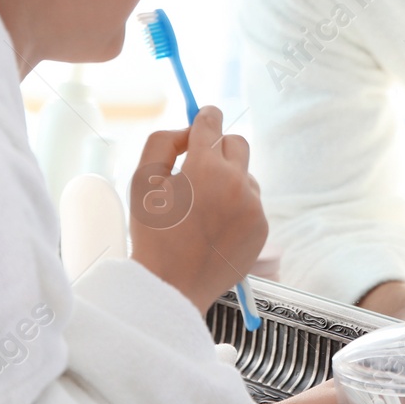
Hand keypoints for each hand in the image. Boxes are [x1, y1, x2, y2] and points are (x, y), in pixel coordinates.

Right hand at [128, 106, 267, 313]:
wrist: (172, 286)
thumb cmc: (153, 234)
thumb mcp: (142, 181)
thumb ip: (163, 142)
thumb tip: (187, 131)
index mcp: (206, 167)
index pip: (211, 123)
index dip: (204, 117)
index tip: (203, 117)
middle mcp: (237, 183)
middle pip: (237, 143)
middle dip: (218, 147)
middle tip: (198, 165)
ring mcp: (253, 207)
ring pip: (245, 175)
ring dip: (228, 180)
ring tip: (202, 208)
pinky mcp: (261, 227)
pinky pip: (252, 203)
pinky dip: (236, 206)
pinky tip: (215, 226)